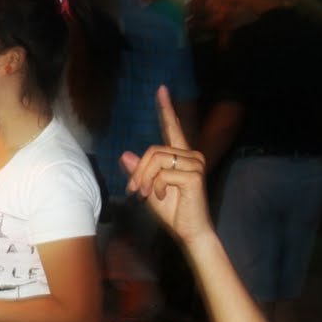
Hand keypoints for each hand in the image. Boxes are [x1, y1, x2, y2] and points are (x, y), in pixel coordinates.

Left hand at [120, 87, 210, 245]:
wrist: (190, 231)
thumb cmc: (172, 211)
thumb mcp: (148, 188)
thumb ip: (139, 171)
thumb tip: (125, 154)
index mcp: (181, 156)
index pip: (172, 128)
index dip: (166, 109)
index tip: (161, 89)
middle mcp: (191, 155)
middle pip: (153, 150)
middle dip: (138, 171)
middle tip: (134, 190)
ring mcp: (195, 164)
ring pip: (155, 160)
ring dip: (144, 179)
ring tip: (146, 194)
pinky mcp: (194, 175)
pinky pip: (162, 173)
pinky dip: (154, 187)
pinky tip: (161, 197)